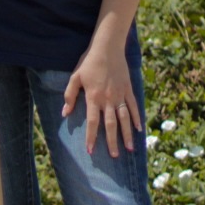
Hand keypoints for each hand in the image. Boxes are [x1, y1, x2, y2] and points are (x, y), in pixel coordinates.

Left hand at [62, 42, 141, 157]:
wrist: (108, 48)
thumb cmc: (89, 63)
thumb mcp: (75, 78)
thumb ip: (70, 95)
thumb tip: (65, 113)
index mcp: (93, 98)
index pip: (92, 122)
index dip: (91, 138)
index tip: (91, 151)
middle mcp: (108, 99)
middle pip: (111, 125)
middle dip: (112, 142)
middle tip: (115, 156)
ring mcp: (120, 95)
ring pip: (125, 119)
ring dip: (127, 134)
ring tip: (130, 148)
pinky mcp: (128, 89)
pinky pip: (134, 107)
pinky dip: (137, 118)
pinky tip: (139, 129)